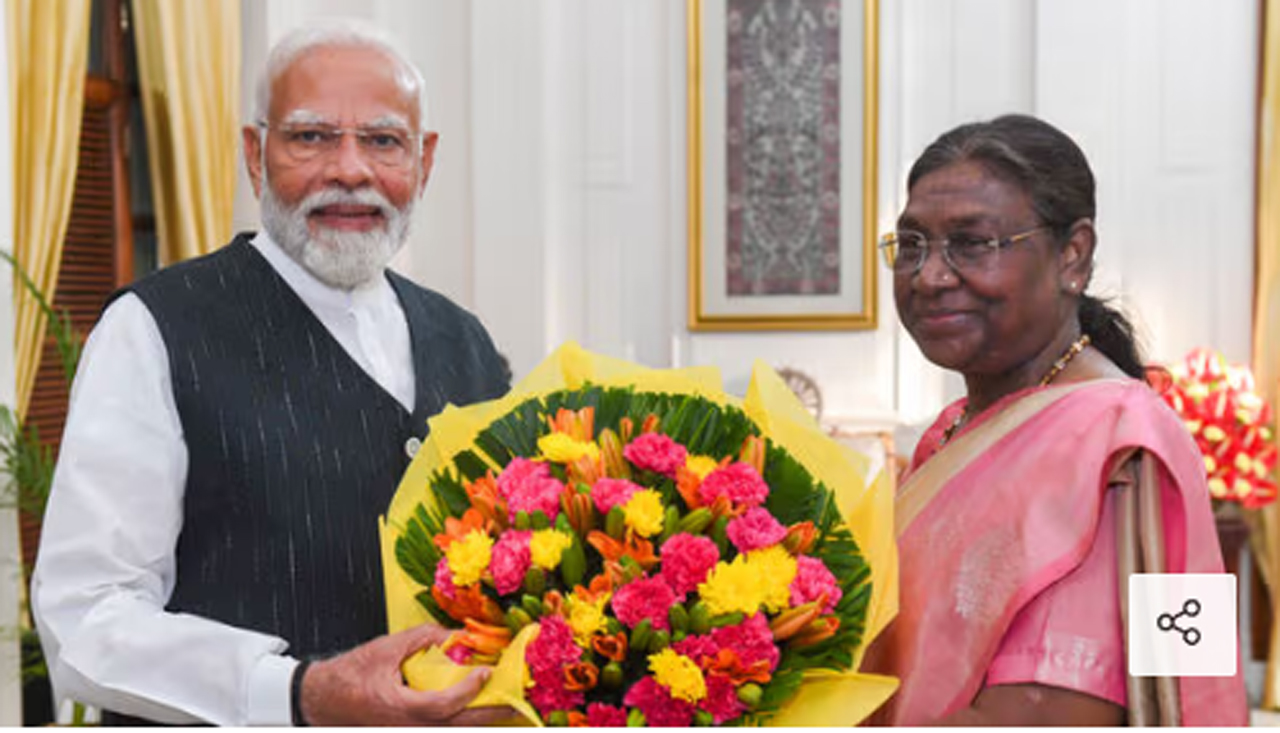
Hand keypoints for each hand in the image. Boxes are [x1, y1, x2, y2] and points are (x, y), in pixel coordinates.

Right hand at [299, 623, 513, 725]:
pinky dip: (463, 721)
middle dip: (491, 715)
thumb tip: (457, 635)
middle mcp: (407, 727)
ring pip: (453, 731)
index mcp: (399, 708)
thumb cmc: (350, 675)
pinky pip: (443, 729)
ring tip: (507, 706)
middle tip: (517, 702)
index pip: (443, 705)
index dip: (468, 691)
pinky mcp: (409, 731)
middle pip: (458, 727)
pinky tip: (479, 711)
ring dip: (481, 720)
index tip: (487, 672)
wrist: (322, 698)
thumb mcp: (387, 648)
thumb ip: (424, 639)